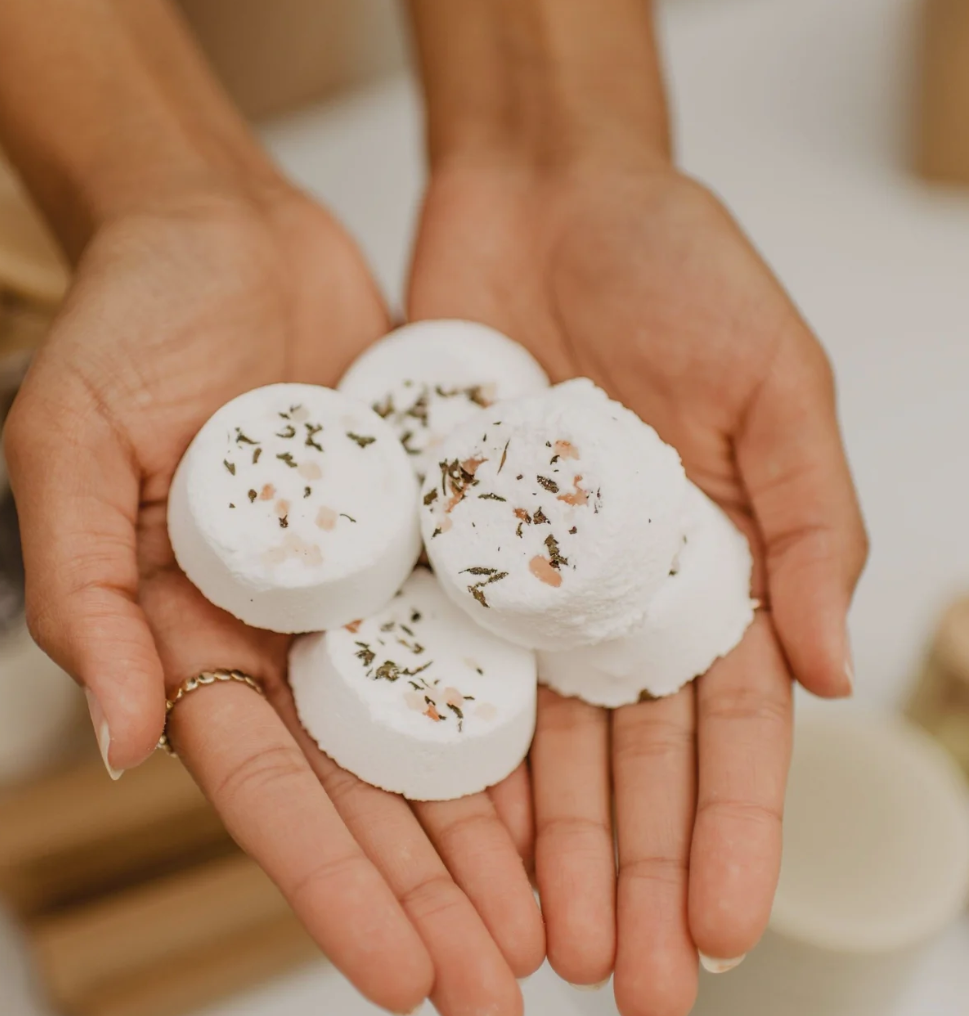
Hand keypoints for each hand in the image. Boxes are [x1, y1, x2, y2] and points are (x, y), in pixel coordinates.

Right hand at [5, 186, 542, 1015]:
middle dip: (433, 894)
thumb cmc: (130, 321)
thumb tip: (125, 740)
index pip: (272, 790)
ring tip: (561, 925)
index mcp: (199, 633)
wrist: (225, 231)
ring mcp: (370, 585)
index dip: (335, 885)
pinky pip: (486, 627)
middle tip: (504, 989)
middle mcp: (294, 629)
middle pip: (370, 788)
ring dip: (496, 834)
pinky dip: (530, 707)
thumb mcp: (72, 442)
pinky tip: (581, 784)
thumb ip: (83, 590)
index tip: (403, 976)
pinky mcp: (433, 530)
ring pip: (442, 731)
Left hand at [409, 157, 867, 1012]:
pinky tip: (460, 840)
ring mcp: (524, 578)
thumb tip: (828, 666)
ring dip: (547, 849)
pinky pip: (446, 660)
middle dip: (636, 873)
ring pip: (538, 740)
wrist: (549, 195)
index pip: (727, 728)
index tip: (723, 932)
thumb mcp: (773, 381)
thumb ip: (811, 522)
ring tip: (545, 948)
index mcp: (711, 566)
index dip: (732, 832)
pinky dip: (456, 751)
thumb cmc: (677, 266)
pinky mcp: (445, 544)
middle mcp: (613, 593)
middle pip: (630, 761)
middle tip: (626, 981)